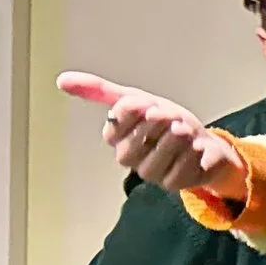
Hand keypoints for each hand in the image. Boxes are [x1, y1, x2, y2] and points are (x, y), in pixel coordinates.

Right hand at [59, 73, 245, 197]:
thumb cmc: (167, 121)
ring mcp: (151, 173)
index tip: (149, 103)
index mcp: (116, 137)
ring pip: (159, 157)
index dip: (135, 110)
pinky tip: (197, 146)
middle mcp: (129, 158)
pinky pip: (180, 172)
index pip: (116, 122)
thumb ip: (101, 91)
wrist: (204, 140)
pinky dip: (192, 154)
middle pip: (136, 143)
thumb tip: (62, 80)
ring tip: (186, 129)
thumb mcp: (136, 100)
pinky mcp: (174, 184)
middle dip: (158, 123)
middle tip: (171, 114)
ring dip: (177, 139)